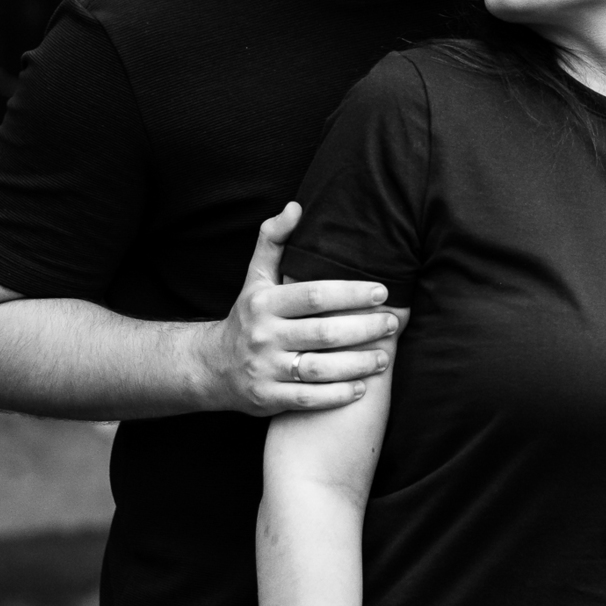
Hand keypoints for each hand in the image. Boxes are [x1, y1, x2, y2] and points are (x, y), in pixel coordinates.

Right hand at [203, 203, 398, 415]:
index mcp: (264, 302)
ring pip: (319, 368)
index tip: (382, 291)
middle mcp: (263, 335)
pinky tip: (361, 388)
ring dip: (358, 364)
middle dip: (364, 328)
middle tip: (393, 323)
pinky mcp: (267, 399)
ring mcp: (264, 369)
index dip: (350, 293)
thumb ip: (274, 240)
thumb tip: (296, 207)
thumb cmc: (247, 316)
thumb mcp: (254, 277)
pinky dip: (337, 395)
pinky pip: (308, 399)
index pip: (313, 295)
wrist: (212, 367)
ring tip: (385, 357)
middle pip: (323, 333)